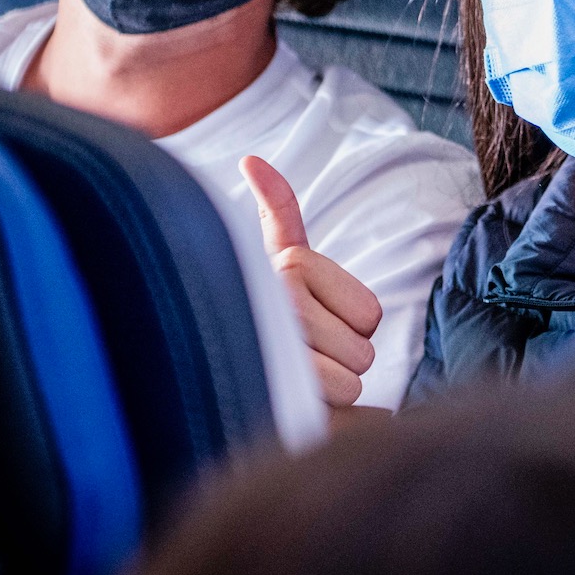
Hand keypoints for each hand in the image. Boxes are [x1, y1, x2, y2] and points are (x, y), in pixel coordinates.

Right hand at [238, 155, 381, 408]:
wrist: (204, 379)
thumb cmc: (260, 315)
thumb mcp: (276, 257)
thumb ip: (277, 211)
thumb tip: (251, 160)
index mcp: (287, 265)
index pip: (369, 314)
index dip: (353, 327)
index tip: (314, 317)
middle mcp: (276, 300)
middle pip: (362, 349)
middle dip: (342, 360)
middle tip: (302, 353)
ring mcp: (275, 350)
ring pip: (350, 380)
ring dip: (329, 390)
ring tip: (292, 378)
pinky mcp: (274, 394)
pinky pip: (335, 407)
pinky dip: (324, 415)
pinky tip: (290, 401)